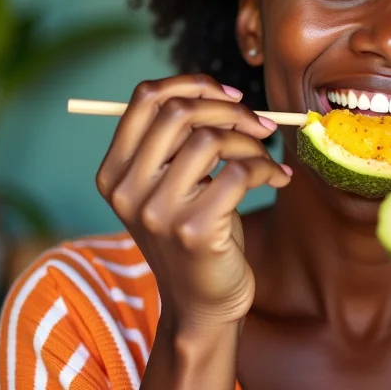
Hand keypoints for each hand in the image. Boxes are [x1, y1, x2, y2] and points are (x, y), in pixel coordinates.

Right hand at [95, 74, 291, 336]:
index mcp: (114, 172)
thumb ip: (177, 142)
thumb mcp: (170, 185)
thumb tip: (220, 93)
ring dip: (251, 142)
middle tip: (260, 125)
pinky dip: (266, 168)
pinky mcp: (193, 231)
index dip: (192, 85)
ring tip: (266, 159)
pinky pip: (238, 172)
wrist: (201, 304)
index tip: (229, 96)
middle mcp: (127, 190)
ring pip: (210, 139)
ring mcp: (157, 212)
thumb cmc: (195, 233)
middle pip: (178, 112)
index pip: (144, 98)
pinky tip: (276, 179)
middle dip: (230, 109)